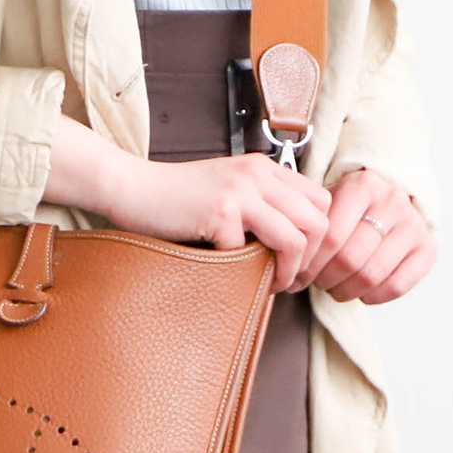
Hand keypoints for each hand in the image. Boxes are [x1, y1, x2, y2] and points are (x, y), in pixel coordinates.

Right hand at [104, 152, 332, 292]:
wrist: (131, 188)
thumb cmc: (176, 197)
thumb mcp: (228, 187)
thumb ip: (261, 202)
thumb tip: (295, 243)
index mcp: (264, 168)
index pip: (321, 202)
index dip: (318, 237)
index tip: (299, 261)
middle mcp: (258, 175)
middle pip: (318, 222)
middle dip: (310, 260)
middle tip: (291, 280)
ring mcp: (240, 192)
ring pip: (296, 239)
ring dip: (288, 270)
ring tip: (272, 284)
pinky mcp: (219, 213)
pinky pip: (249, 253)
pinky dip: (244, 270)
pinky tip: (233, 275)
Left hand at [293, 168, 437, 302]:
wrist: (389, 198)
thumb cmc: (347, 207)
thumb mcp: (326, 201)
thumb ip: (308, 222)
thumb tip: (279, 257)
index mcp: (363, 186)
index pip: (330, 236)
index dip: (308, 264)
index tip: (295, 273)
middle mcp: (393, 202)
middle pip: (350, 259)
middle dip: (324, 279)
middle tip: (313, 282)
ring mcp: (414, 225)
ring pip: (371, 275)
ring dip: (345, 290)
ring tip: (332, 287)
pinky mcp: (428, 248)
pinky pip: (397, 285)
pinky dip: (373, 296)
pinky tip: (360, 292)